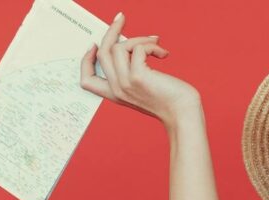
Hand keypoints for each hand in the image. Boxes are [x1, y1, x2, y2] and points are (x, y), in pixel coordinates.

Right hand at [80, 12, 200, 125]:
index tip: (94, 44)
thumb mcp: (141, 86)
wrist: (182, 113)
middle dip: (111, 31)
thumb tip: (125, 41)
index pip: (87, 80)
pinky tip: (163, 54)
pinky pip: (139, 47)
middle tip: (121, 18)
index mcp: (114, 95)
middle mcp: (117, 90)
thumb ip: (130, 70)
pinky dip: (152, 46)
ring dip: (140, 39)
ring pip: (120, 47)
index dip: (86, 60)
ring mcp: (125, 83)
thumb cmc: (168, 99)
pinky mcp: (138, 77)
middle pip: (102, 53)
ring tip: (155, 44)